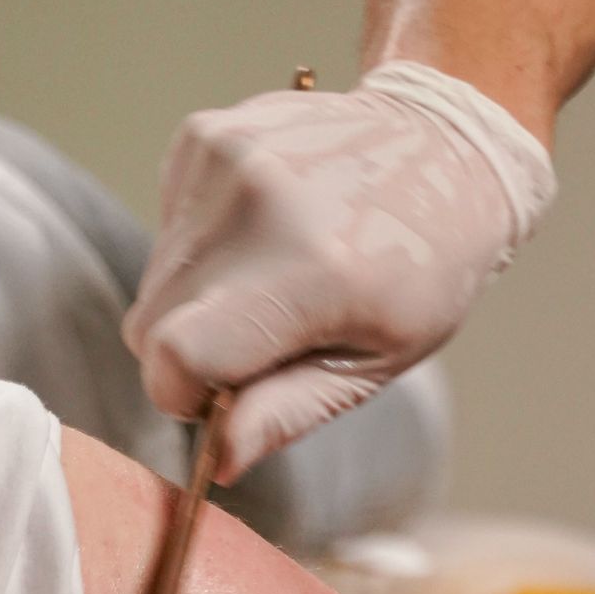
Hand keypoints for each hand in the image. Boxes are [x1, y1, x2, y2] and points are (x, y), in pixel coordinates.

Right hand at [122, 62, 555, 479]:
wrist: (442, 147)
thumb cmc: (422, 268)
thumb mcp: (374, 363)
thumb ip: (288, 412)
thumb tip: (220, 459)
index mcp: (309, 270)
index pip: (177, 353)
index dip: (182, 394)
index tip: (217, 401)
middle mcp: (255, 203)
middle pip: (152, 322)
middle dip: (189, 355)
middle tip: (261, 345)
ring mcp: (224, 157)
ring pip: (155, 279)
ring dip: (197, 302)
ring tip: (273, 282)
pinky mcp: (204, 134)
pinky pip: (168, 229)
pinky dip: (202, 251)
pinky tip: (265, 236)